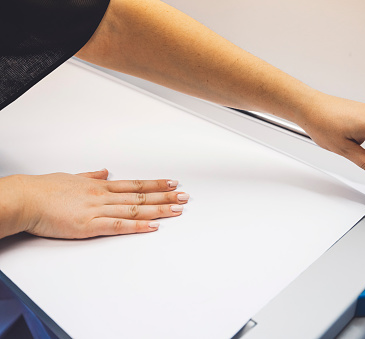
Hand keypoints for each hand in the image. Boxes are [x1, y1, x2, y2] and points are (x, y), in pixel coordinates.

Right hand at [0, 169, 188, 238]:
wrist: (26, 199)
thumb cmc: (44, 190)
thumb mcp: (72, 178)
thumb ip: (91, 177)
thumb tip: (104, 172)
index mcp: (100, 186)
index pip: (135, 184)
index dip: (156, 184)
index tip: (172, 182)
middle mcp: (103, 196)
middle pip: (141, 196)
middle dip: (165, 196)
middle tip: (184, 196)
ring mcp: (98, 210)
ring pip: (135, 209)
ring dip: (158, 209)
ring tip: (177, 209)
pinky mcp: (89, 226)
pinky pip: (118, 225)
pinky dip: (137, 225)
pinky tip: (152, 226)